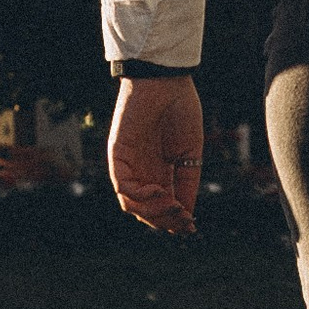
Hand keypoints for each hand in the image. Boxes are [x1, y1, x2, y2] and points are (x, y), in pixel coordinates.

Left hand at [108, 74, 202, 234]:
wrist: (167, 82)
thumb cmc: (180, 110)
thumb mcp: (191, 152)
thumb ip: (188, 182)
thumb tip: (189, 215)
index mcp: (159, 171)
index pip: (161, 206)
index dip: (174, 220)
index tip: (191, 226)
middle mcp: (142, 172)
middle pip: (146, 210)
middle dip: (166, 219)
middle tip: (184, 218)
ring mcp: (128, 165)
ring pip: (132, 204)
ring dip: (153, 211)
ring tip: (174, 204)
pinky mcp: (117, 155)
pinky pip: (122, 186)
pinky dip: (139, 196)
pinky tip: (159, 190)